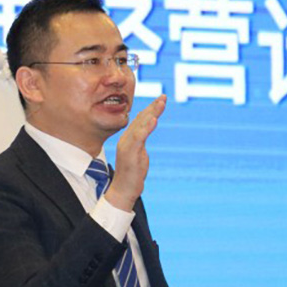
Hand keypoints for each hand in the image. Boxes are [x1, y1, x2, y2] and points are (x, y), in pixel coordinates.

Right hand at [104, 95, 166, 211]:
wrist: (123, 189)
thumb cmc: (131, 174)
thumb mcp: (138, 154)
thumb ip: (140, 141)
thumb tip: (145, 132)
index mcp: (128, 138)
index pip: (140, 120)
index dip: (150, 109)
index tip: (160, 100)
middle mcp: (126, 139)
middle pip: (141, 119)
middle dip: (153, 107)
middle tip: (163, 97)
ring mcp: (127, 145)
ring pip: (140, 125)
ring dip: (152, 113)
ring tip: (161, 103)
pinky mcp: (130, 152)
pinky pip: (139, 137)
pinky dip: (146, 127)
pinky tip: (153, 120)